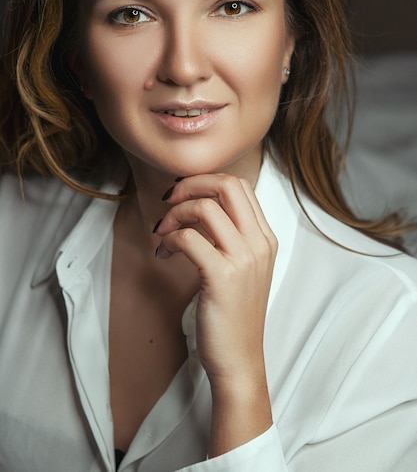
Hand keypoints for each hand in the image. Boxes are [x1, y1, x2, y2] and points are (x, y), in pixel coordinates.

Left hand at [154, 173, 276, 395]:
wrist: (239, 360)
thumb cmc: (234, 314)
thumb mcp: (242, 268)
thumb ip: (230, 237)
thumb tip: (197, 207)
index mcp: (266, 238)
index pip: (239, 186)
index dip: (205, 181)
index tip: (182, 194)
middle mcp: (260, 243)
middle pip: (227, 185)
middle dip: (191, 184)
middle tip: (168, 200)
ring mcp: (244, 259)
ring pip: (205, 207)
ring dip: (175, 213)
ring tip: (162, 231)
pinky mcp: (223, 277)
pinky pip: (189, 238)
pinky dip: (169, 239)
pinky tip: (163, 253)